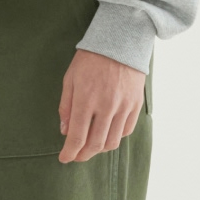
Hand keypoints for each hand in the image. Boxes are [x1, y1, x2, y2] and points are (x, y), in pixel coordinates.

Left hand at [58, 48, 145, 163]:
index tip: (64, 158)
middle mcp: (107, 106)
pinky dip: (115, 138)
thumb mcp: (70, 78)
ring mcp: (124, 106)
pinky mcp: (136, 104)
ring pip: (112, 141)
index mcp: (86, 99)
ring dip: (99, 150)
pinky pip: (126, 130)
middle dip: (83, 155)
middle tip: (76, 156)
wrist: (121, 41)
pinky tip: (106, 135)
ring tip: (90, 148)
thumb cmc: (90, 59)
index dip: (70, 152)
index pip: (77, 137)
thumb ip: (67, 106)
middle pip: (95, 144)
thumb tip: (65, 131)